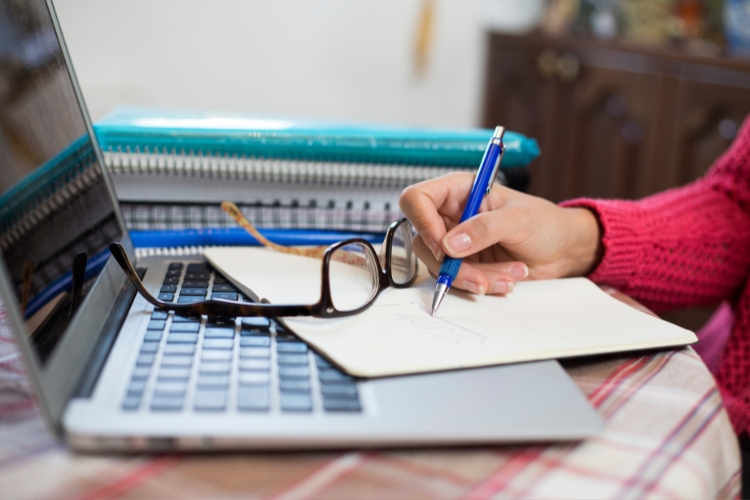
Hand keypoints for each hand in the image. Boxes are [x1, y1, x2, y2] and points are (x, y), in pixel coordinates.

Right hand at [399, 172, 602, 294]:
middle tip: (479, 276)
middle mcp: (450, 216)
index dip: (422, 221)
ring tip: (509, 276)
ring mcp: (455, 243)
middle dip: (453, 264)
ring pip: (440, 266)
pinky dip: (481, 285)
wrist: (562, 251)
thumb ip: (484, 228)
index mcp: (458, 191)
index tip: (442, 245)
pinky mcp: (464, 265)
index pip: (417, 199)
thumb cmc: (544, 223)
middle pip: (423, 240)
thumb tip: (450, 244)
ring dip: (473, 277)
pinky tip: (506, 280)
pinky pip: (456, 280)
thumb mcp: (518, 220)